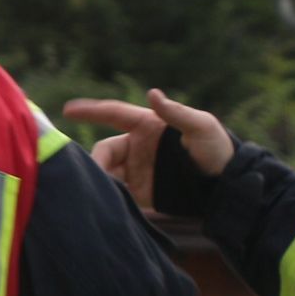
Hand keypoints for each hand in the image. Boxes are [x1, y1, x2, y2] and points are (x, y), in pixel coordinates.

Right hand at [62, 89, 235, 211]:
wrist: (227, 187)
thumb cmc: (218, 150)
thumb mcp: (201, 127)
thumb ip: (175, 112)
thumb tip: (151, 93)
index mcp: (147, 126)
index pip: (113, 114)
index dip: (90, 111)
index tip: (67, 110)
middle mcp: (136, 147)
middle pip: (103, 150)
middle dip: (96, 161)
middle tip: (96, 175)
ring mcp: (136, 170)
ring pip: (105, 172)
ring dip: (101, 180)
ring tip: (103, 191)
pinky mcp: (139, 193)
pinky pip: (115, 192)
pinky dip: (108, 195)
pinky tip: (107, 202)